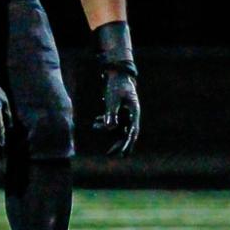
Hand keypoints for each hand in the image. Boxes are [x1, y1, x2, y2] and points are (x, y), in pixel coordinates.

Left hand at [92, 20, 139, 154]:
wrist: (118, 73)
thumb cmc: (117, 84)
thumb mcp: (113, 98)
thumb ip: (111, 113)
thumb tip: (109, 128)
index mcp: (134, 111)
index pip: (132, 131)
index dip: (128, 144)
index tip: (122, 153)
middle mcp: (132, 114)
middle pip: (127, 133)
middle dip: (119, 144)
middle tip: (111, 155)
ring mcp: (126, 113)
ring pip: (118, 127)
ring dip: (107, 130)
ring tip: (95, 127)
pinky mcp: (120, 111)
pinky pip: (113, 121)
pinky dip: (104, 122)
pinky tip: (95, 122)